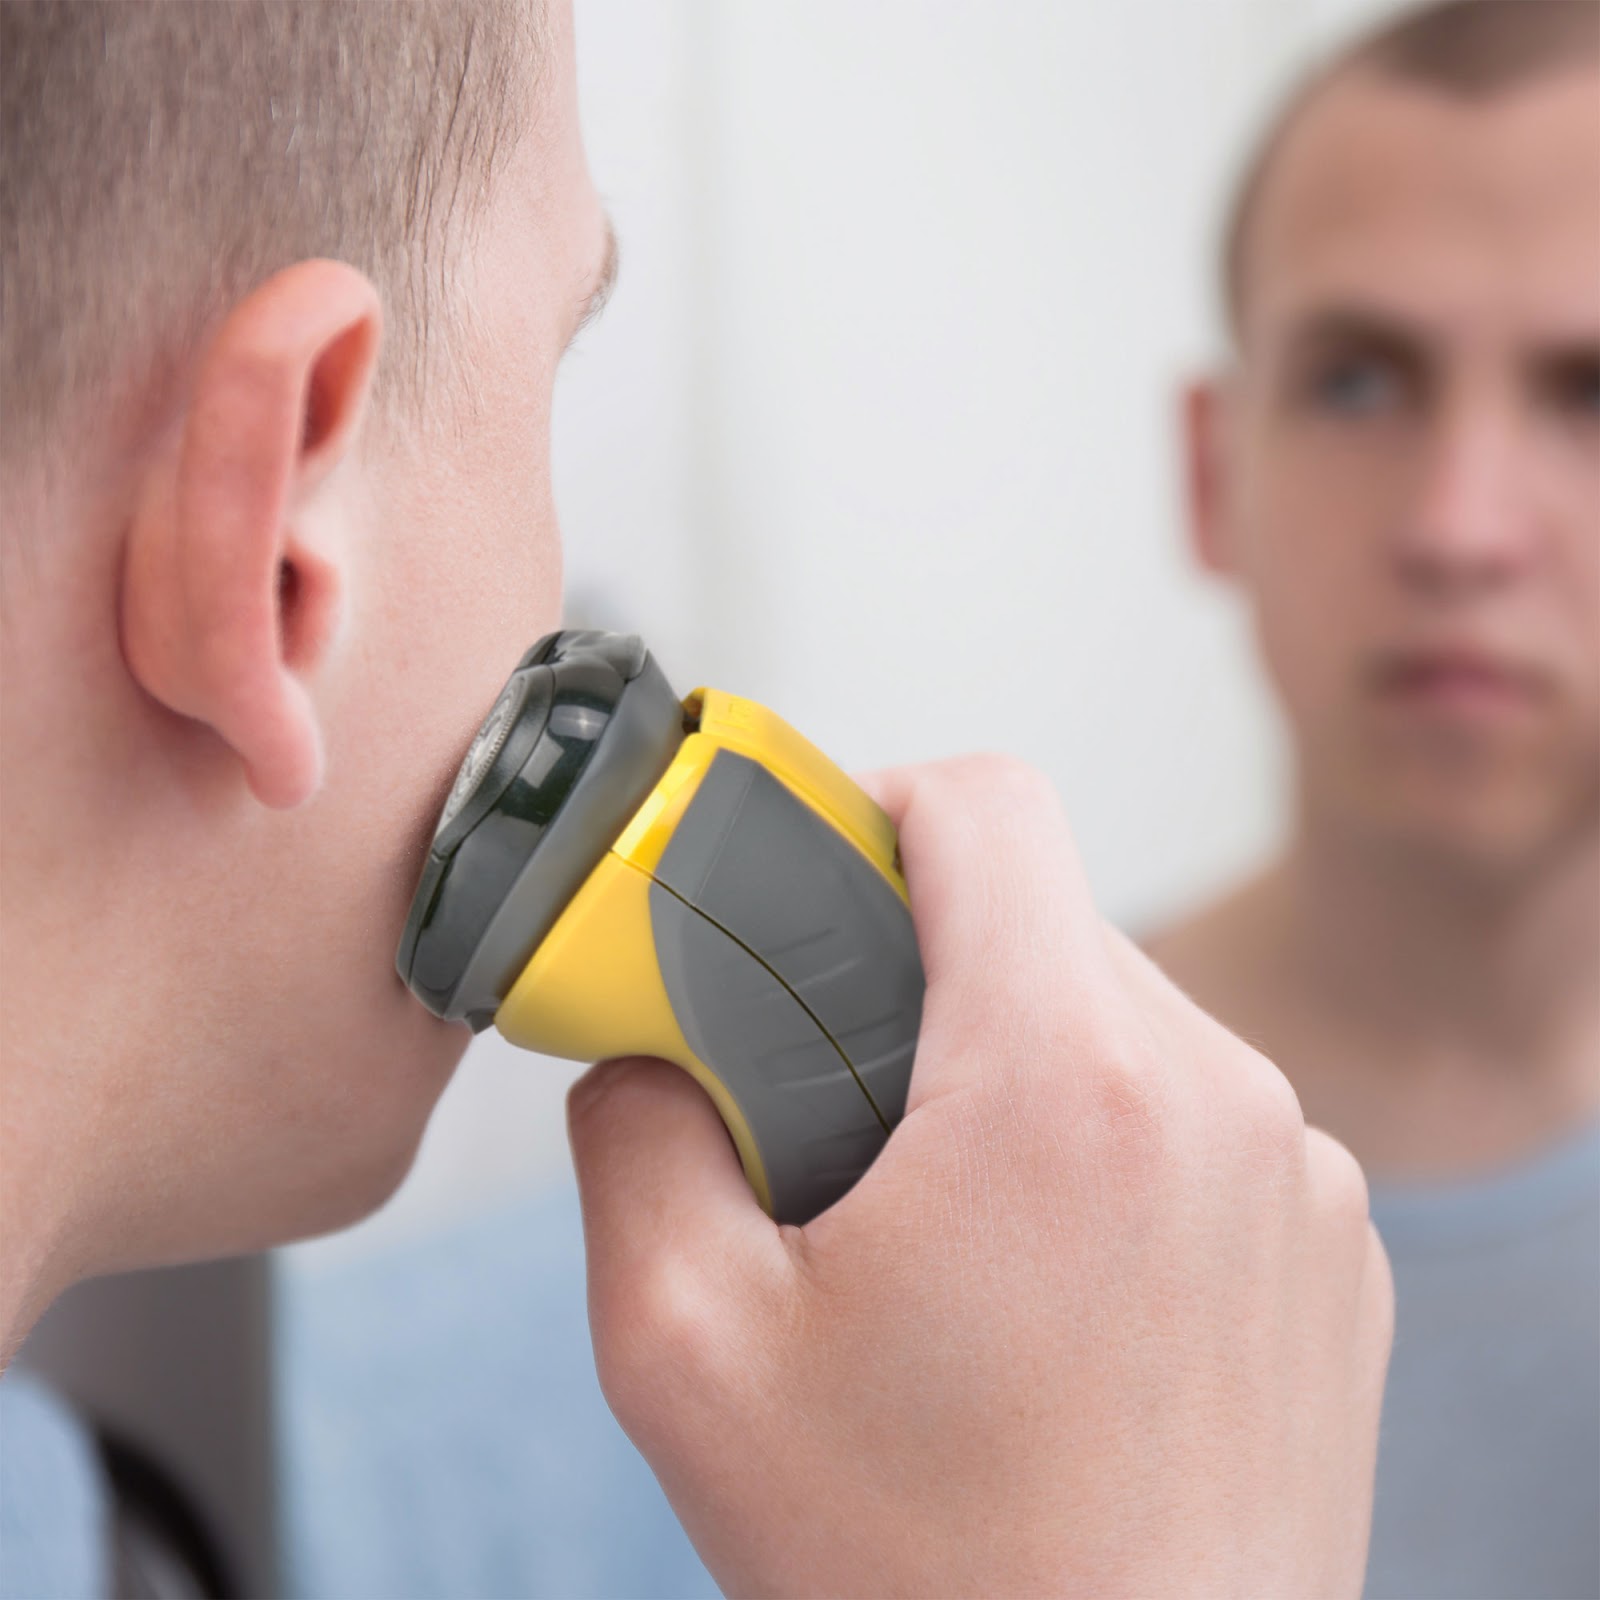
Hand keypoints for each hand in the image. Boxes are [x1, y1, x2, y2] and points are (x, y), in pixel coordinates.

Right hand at [567, 756, 1392, 1598]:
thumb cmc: (928, 1578)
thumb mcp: (687, 1352)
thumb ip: (631, 1143)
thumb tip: (637, 1056)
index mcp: (1062, 1081)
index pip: (984, 807)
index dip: (877, 809)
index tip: (816, 888)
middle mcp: (1216, 1097)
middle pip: (1045, 918)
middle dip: (927, 972)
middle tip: (841, 1095)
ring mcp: (1299, 1175)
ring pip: (1124, 1020)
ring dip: (1022, 1068)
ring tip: (948, 1219)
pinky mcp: (1336, 1249)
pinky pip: (1206, 1120)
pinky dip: (1119, 1151)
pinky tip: (1054, 1282)